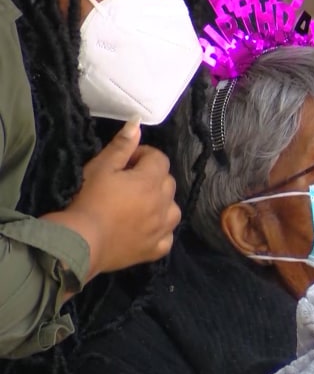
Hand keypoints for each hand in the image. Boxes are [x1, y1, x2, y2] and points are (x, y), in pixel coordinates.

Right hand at [43, 119, 179, 278]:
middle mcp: (163, 204)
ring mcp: (162, 228)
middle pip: (167, 182)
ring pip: (173, 210)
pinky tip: (146, 230)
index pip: (159, 158)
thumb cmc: (89, 200)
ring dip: (161, 204)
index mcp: (151, 181)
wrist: (81, 242)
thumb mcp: (101, 167)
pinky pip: (167, 238)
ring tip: (138, 206)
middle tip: (127, 183)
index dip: (143, 155)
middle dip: (152, 177)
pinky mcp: (155, 250)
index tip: (126, 162)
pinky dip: (160, 232)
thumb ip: (122, 145)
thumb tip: (137, 123)